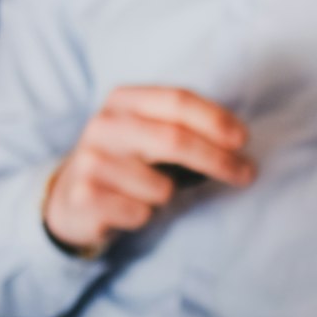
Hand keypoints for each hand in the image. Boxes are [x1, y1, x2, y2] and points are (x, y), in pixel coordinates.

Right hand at [43, 85, 254, 255]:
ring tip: (151, 194)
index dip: (215, 119)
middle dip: (218, 160)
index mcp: (124, 100)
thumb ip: (184, 128)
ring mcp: (91, 160)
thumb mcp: (148, 133)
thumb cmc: (127, 164)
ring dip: (169, 197)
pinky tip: (128, 208)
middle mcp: (105, 124)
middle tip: (246, 174)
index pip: (178, 100)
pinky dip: (145, 216)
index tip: (243, 140)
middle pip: (175, 140)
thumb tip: (237, 143)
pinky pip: (140, 213)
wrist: (70, 197)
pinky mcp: (84, 195)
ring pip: (160, 187)